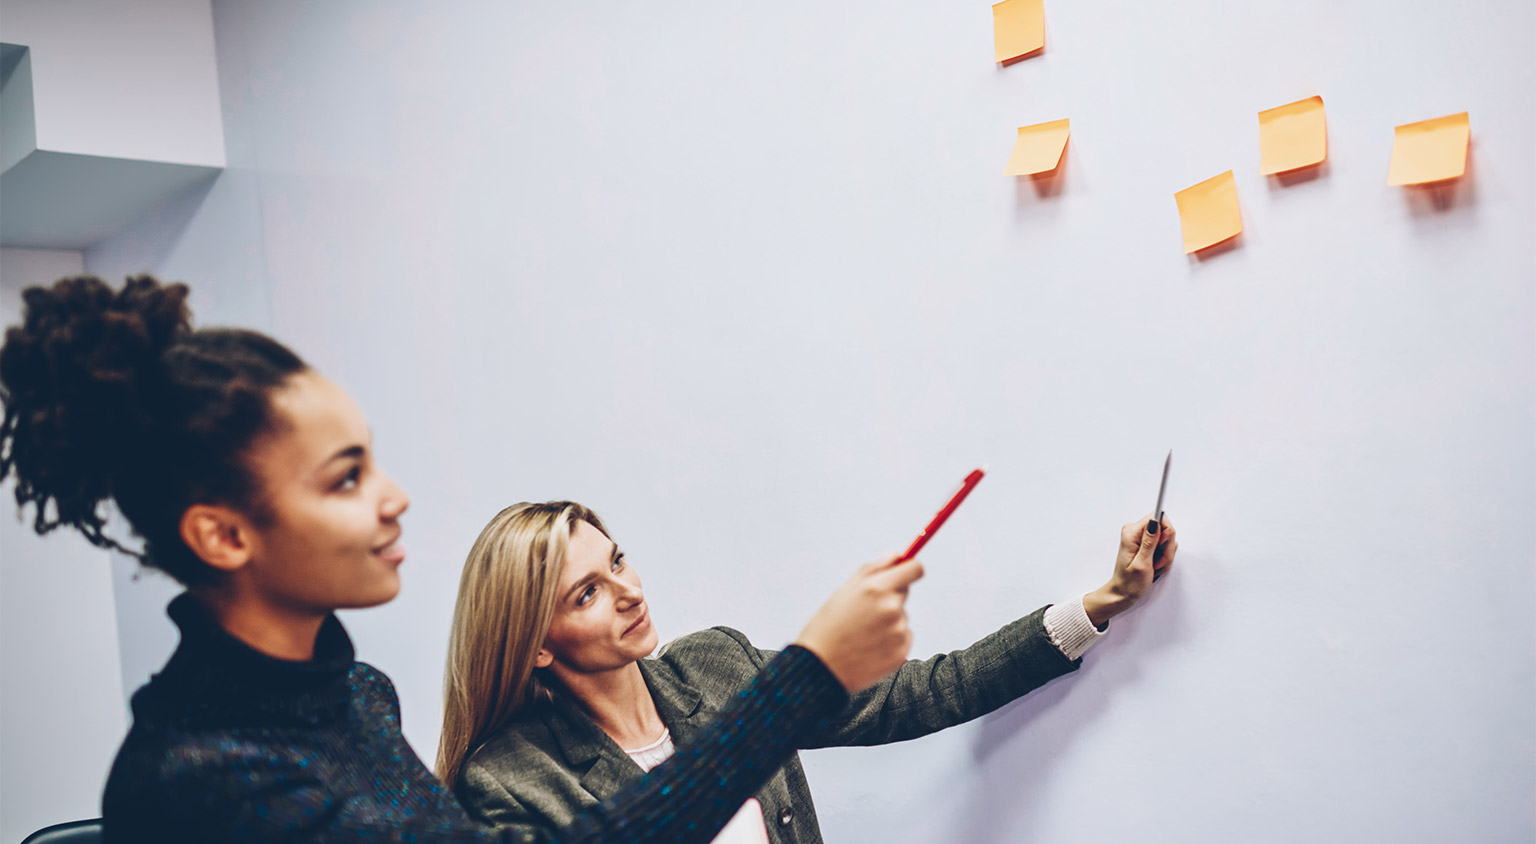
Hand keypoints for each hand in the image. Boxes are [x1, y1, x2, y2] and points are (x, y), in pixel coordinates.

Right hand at [794, 555, 924, 692]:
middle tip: (864, 612)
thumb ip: (873, 569)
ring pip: (902, 617)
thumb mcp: (845, 591)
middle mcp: (891, 607)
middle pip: (904, 592)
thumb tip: (897, 555)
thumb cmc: (828, 626)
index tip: (907, 572)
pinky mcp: (901, 652)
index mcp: (876, 588)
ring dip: (889, 621)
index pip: (914, 569)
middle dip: (890, 596)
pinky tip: (870, 647)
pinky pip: (903, 637)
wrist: (820, 668)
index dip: (910, 569)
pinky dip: (891, 641)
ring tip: (863, 634)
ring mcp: (898, 631)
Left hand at [1083, 514, 1177, 627]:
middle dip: (1166, 550)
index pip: (1159, 518)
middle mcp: (1136, 531)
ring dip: (1165, 557)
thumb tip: (1155, 522)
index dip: (1166, 535)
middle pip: (1166, 530)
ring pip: (1168, 540)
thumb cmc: (1130, 582)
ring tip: (1154, 568)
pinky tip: (1155, 567)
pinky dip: (1163, 560)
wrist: (1123, 592)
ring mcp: (1143, 537)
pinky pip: (1165, 547)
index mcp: (1131, 532)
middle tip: (1156, 564)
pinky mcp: (1148, 544)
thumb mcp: (1142, 564)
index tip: (1160, 549)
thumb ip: (1150, 542)